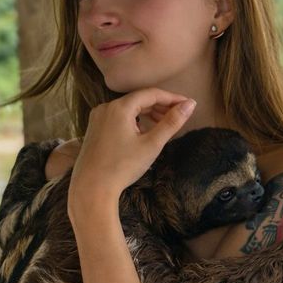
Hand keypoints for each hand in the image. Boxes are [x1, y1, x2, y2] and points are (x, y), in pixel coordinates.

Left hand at [69, 87, 195, 206]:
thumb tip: (190, 104)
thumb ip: (171, 122)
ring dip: (147, 113)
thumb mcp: (152, 145)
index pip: (151, 94)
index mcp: (120, 107)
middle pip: (138, 100)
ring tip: (163, 124)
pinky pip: (117, 117)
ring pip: (128, 109)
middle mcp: (106, 107)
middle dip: (160, 106)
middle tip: (178, 115)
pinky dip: (133, 120)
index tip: (188, 104)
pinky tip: (142, 133)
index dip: (172, 98)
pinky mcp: (94, 129)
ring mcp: (97, 118)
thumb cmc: (122, 167)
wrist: (91, 189)